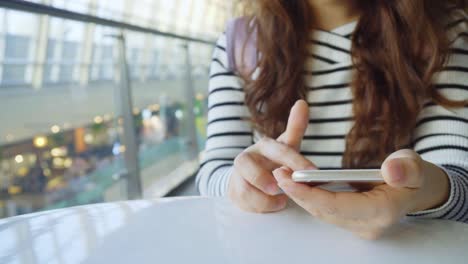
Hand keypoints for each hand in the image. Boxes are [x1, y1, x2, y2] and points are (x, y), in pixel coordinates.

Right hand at [228, 100, 315, 212]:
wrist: (249, 178)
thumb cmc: (272, 161)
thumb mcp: (286, 146)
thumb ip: (295, 127)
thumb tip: (302, 103)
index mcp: (263, 146)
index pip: (279, 150)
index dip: (296, 161)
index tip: (313, 172)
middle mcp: (246, 158)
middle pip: (247, 166)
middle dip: (262, 179)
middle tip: (278, 189)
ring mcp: (237, 176)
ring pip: (245, 188)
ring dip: (264, 198)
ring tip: (281, 200)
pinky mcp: (233, 192)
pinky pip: (245, 203)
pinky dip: (261, 206)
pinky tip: (273, 204)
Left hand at [273, 149, 449, 238]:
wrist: (416, 189)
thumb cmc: (412, 174)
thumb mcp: (413, 165)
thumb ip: (405, 168)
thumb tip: (391, 172)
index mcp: (382, 212)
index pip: (337, 206)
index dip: (309, 193)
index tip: (287, 177)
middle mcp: (368, 226)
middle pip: (324, 212)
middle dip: (298, 193)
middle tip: (277, 172)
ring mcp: (359, 227)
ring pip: (322, 213)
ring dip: (301, 196)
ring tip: (282, 175)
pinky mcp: (353, 222)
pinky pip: (326, 211)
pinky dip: (310, 197)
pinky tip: (296, 182)